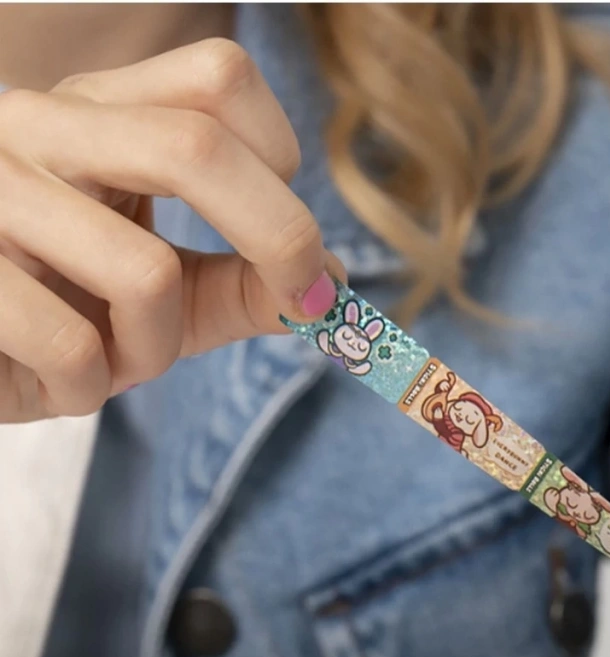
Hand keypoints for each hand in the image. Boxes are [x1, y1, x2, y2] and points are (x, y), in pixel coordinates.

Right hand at [0, 38, 342, 422]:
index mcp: (99, 113)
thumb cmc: (66, 310)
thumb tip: (334, 282)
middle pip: (197, 147)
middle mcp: (38, 125)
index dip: (281, 159)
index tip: (293, 236)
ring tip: (114, 360)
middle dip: (280, 239)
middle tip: (305, 304)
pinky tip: (56, 381)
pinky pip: (72, 346)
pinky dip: (88, 387)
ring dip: (154, 348)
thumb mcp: (170, 294)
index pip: (220, 78)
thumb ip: (247, 284)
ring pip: (143, 272)